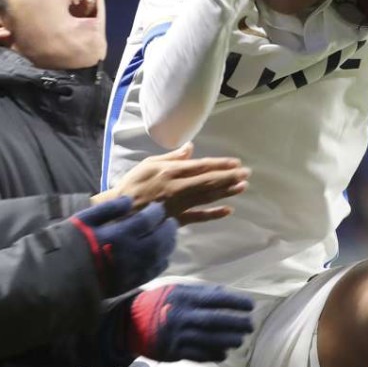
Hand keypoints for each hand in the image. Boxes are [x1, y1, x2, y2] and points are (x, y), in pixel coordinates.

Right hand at [70, 197, 177, 296]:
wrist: (61, 276)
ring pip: (159, 257)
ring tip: (170, 237)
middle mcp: (131, 253)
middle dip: (168, 229)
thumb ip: (108, 208)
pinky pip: (152, 273)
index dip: (156, 213)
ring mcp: (132, 270)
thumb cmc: (70, 243)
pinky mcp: (129, 283)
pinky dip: (161, 263)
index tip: (159, 207)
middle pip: (159, 240)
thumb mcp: (84, 219)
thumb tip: (129, 199)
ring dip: (168, 245)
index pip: (147, 221)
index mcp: (120, 235)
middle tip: (170, 221)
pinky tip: (162, 257)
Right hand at [93, 143, 248, 224]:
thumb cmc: (132, 185)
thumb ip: (172, 157)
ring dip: (226, 191)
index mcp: (172, 172)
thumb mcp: (149, 164)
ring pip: (208, 196)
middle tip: (247, 174)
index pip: (201, 166)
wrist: (120, 211)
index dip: (220, 165)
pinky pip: (199, 217)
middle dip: (229, 177)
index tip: (237, 163)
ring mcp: (180, 205)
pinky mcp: (177, 219)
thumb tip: (190, 147)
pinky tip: (228, 210)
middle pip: (209, 181)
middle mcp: (179, 187)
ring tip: (243, 187)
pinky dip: (213, 214)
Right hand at [124, 284, 253, 361]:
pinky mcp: (173, 351)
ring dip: (227, 341)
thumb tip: (226, 293)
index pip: (215, 299)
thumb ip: (200, 292)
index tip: (250, 305)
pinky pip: (198, 355)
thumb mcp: (176, 290)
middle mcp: (181, 316)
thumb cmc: (159, 303)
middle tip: (250, 325)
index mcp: (184, 297)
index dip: (234, 302)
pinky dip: (213, 354)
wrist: (130, 322)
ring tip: (240, 340)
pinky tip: (223, 353)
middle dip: (235, 323)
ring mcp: (177, 335)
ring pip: (208, 340)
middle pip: (214, 321)